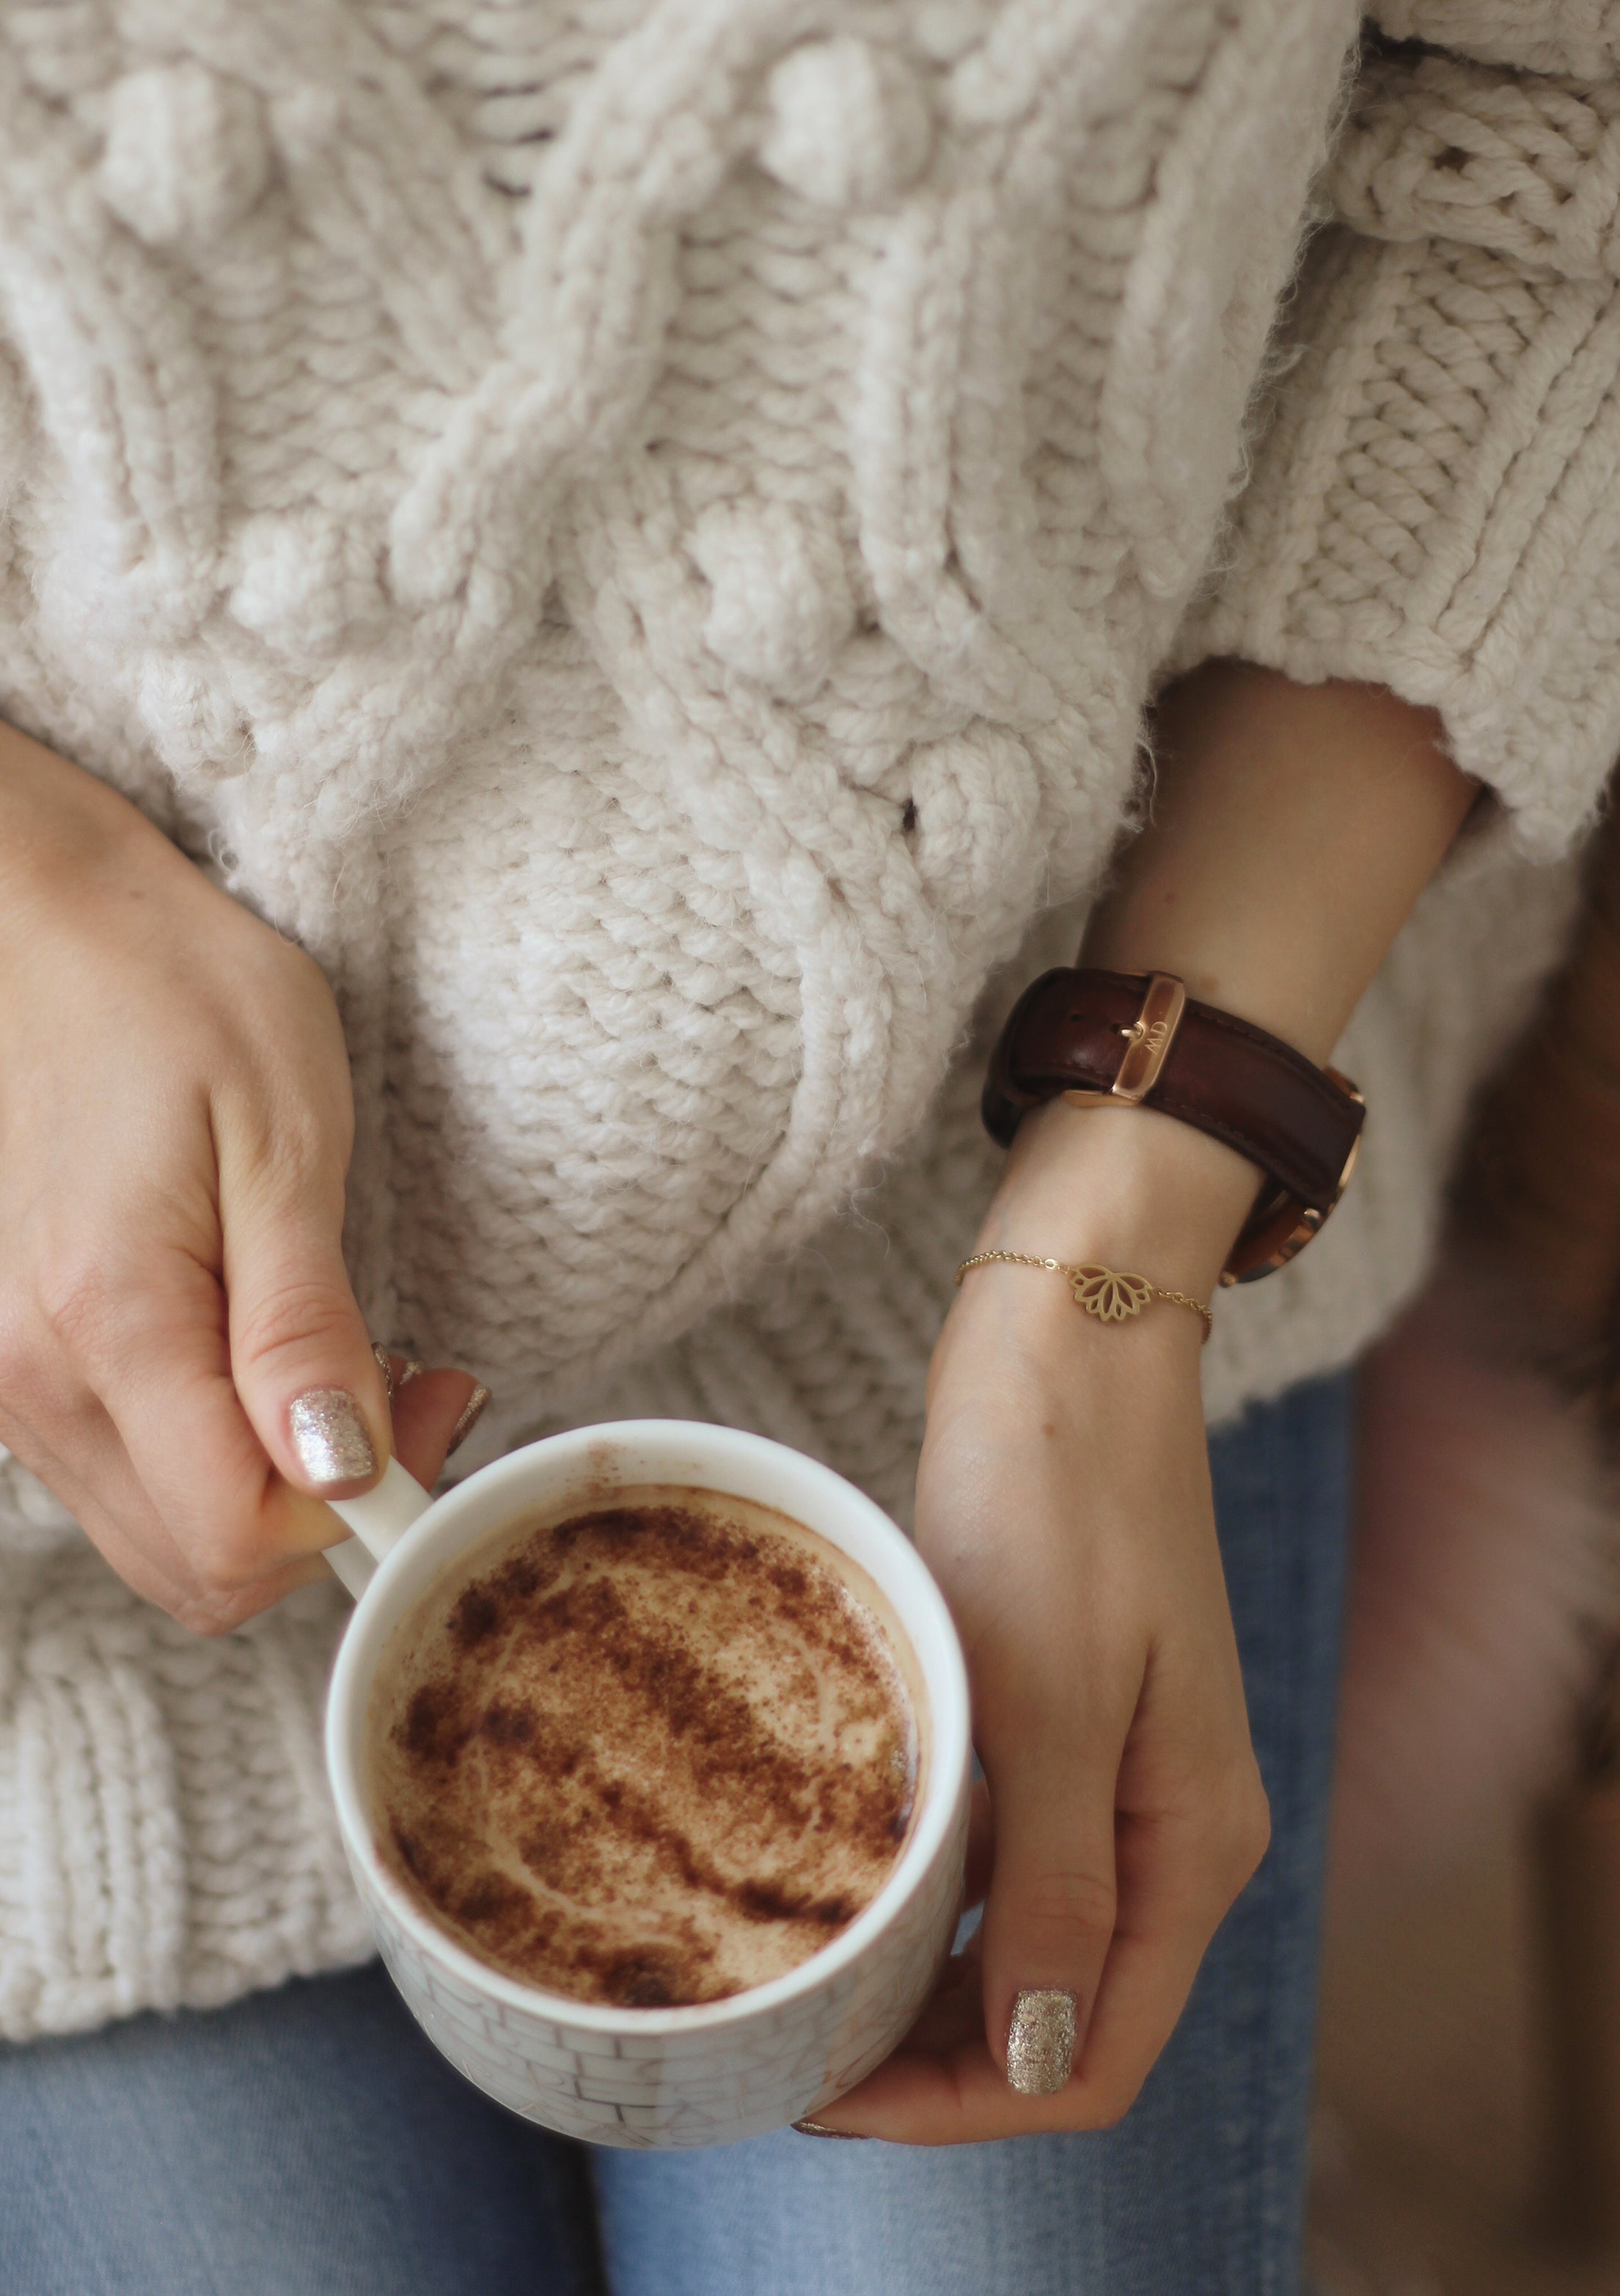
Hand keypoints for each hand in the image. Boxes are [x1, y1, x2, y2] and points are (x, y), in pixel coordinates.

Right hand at [0, 725, 481, 1630]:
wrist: (41, 924)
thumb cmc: (175, 997)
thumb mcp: (283, 1139)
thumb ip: (303, 1325)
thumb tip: (339, 1470)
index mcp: (106, 1321)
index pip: (239, 1534)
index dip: (359, 1508)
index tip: (430, 1405)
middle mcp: (27, 1377)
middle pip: (193, 1566)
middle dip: (320, 1514)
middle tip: (404, 1390)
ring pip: (154, 1531)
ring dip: (264, 1487)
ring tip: (336, 1360)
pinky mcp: (1, 1359)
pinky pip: (114, 1471)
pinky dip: (202, 1453)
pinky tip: (254, 1358)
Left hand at [813, 1101, 1270, 2141]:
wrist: (1068, 1336)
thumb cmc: (1062, 1496)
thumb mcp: (1053, 1699)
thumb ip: (1053, 1883)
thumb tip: (1032, 2061)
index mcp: (1192, 1841)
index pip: (1089, 2056)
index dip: (960, 2106)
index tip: (826, 2091)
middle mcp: (1169, 1828)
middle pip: (1056, 2015)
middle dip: (933, 2063)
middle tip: (790, 2049)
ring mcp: (1118, 1774)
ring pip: (1022, 1944)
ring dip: (923, 1987)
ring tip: (800, 1984)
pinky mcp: (1064, 1718)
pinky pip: (1001, 1857)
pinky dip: (929, 1897)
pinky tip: (843, 1882)